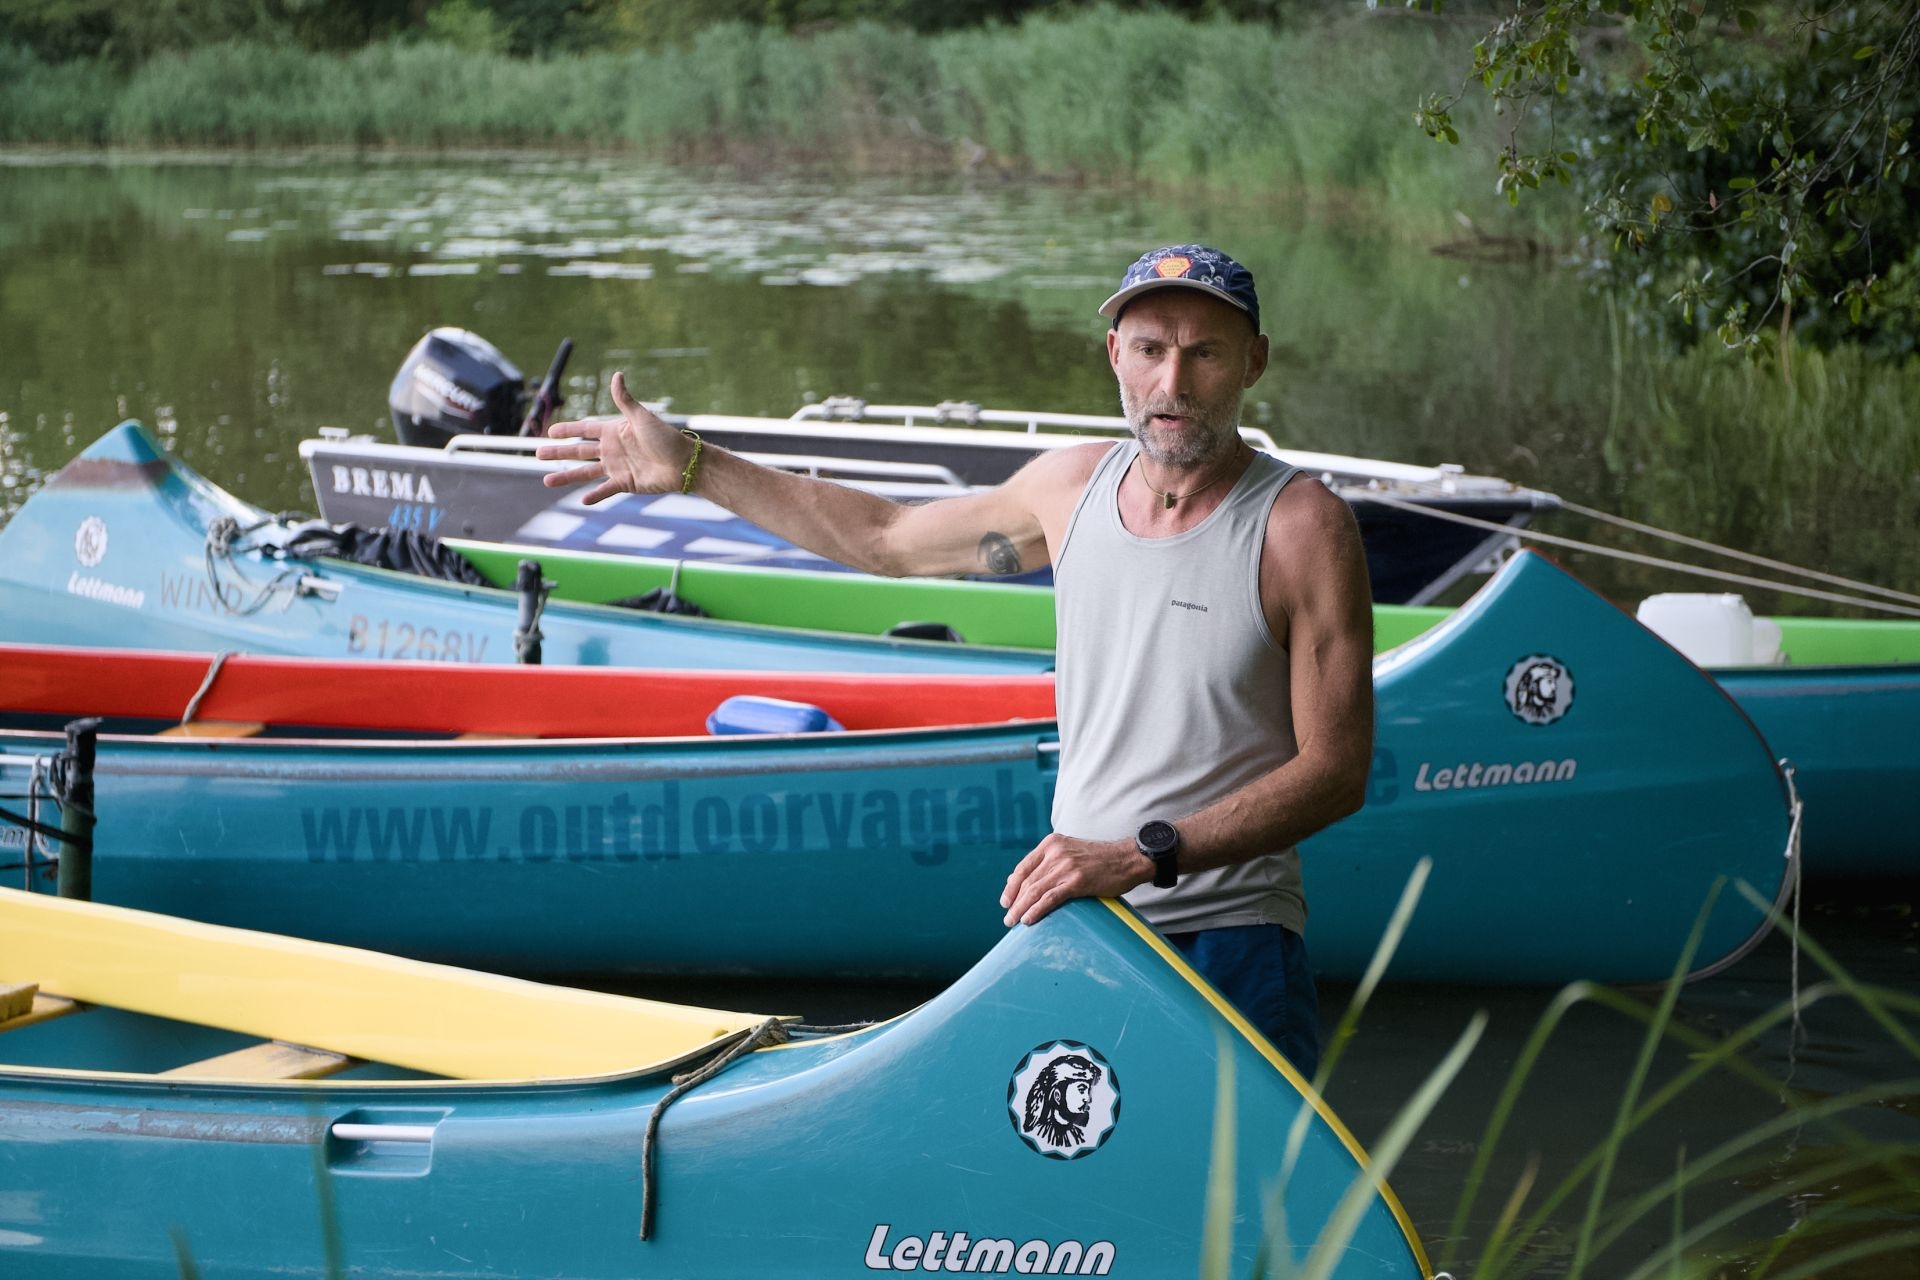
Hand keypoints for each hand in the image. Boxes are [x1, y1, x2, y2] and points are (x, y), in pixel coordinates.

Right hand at [536, 371, 692, 504]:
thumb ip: (625, 400)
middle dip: (558, 453)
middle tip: (537, 454)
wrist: (684, 463)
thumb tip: (616, 375)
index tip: (550, 431)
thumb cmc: (666, 437)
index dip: (567, 430)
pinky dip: (595, 495)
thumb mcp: (642, 417)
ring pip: (586, 472)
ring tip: (547, 481)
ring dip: (567, 476)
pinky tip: (582, 499)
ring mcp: (617, 467)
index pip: (584, 430)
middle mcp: (612, 449)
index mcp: (614, 431)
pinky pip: (605, 490)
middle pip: (579, 451)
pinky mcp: (626, 483)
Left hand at [1000, 833, 1150, 926]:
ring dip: (1020, 909)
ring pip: (1034, 890)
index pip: (1023, 867)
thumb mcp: (1071, 852)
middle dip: (1013, 901)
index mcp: (1051, 844)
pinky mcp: (1077, 881)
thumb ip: (1052, 862)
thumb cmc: (1101, 860)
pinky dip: (1036, 910)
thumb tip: (1031, 883)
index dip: (1011, 887)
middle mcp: (1055, 852)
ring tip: (1013, 922)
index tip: (1005, 901)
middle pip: (1026, 881)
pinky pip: (1049, 898)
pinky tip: (1028, 919)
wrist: (1128, 858)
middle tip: (1007, 918)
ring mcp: (1066, 866)